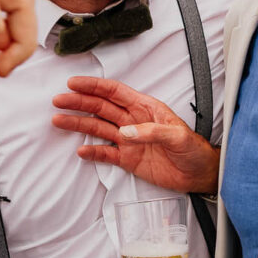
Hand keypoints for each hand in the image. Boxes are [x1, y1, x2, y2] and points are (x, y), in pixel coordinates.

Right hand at [52, 77, 219, 192]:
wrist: (198, 174)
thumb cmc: (193, 149)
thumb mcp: (178, 136)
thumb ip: (152, 131)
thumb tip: (126, 132)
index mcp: (145, 108)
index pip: (115, 92)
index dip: (94, 86)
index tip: (74, 83)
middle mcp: (134, 121)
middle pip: (101, 108)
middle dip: (79, 103)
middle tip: (59, 101)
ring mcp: (129, 140)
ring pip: (99, 128)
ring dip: (79, 124)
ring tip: (59, 121)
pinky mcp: (129, 159)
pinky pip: (106, 154)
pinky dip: (93, 152)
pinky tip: (81, 150)